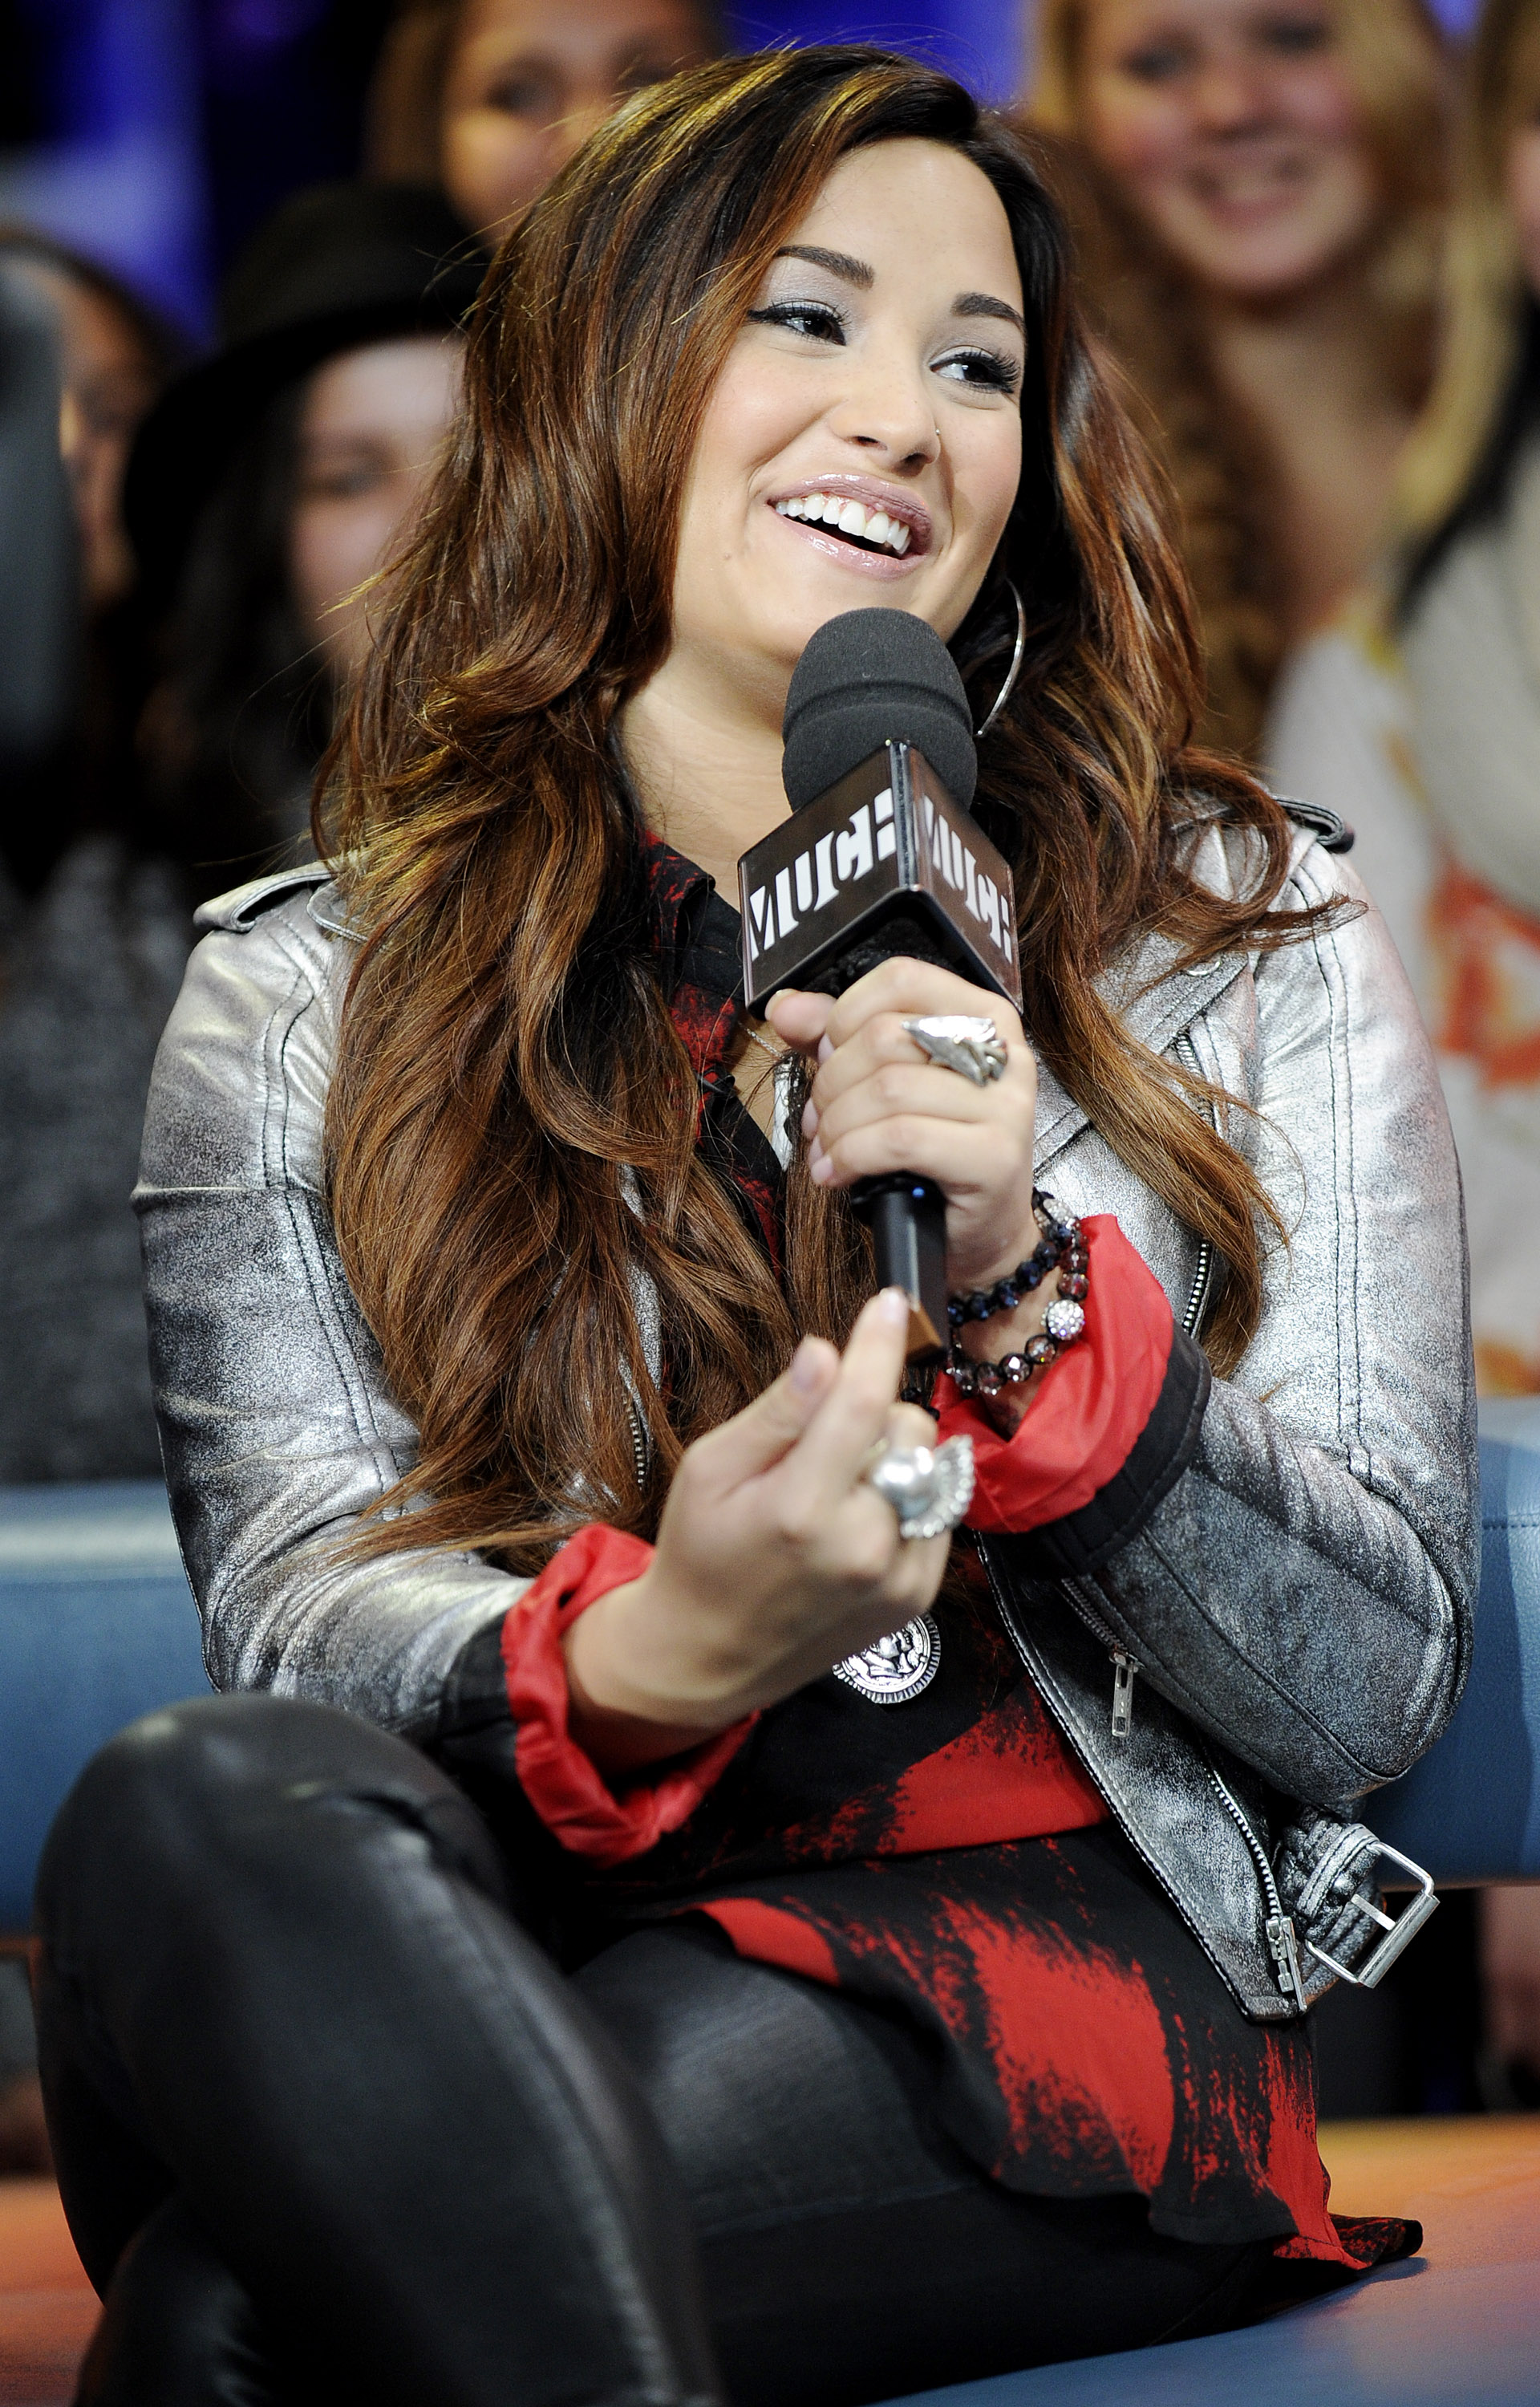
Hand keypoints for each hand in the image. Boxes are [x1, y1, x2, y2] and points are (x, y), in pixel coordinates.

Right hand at [564, 1289, 949, 1772]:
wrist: (710, 1655)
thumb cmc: (701, 1553)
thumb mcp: (711, 1469)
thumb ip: (777, 1412)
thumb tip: (825, 1351)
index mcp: (800, 1510)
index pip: (863, 1404)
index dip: (880, 1344)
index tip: (891, 1302)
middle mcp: (860, 1547)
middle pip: (910, 1426)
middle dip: (874, 1412)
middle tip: (819, 1446)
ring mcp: (897, 1578)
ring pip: (932, 1465)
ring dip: (893, 1457)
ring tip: (837, 1490)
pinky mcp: (918, 1598)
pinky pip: (940, 1509)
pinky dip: (907, 1498)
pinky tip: (858, 1521)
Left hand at [767, 957, 1038, 1293]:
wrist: (980, 1233)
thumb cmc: (935, 1154)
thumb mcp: (885, 1082)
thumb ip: (838, 1037)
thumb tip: (785, 1007)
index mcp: (982, 1015)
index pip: (901, 979)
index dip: (845, 1015)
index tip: (827, 1055)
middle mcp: (1003, 1052)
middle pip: (887, 1036)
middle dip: (832, 1082)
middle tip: (822, 1118)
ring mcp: (1006, 1105)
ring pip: (887, 1090)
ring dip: (837, 1125)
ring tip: (828, 1149)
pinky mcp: (995, 1156)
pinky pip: (899, 1139)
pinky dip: (852, 1155)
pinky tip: (838, 1173)